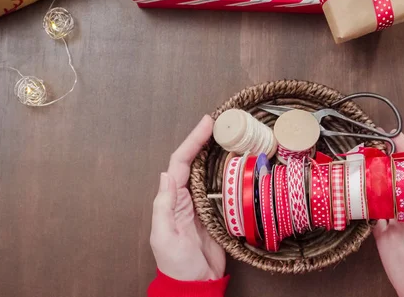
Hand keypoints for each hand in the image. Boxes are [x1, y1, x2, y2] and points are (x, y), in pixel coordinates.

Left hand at [150, 115, 225, 280]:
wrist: (196, 284)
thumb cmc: (176, 264)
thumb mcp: (163, 235)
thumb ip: (164, 205)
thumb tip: (166, 174)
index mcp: (172, 199)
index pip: (180, 162)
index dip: (192, 141)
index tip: (207, 124)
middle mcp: (187, 197)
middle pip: (195, 161)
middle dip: (206, 140)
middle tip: (223, 122)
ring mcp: (203, 204)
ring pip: (210, 172)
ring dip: (218, 153)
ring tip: (232, 135)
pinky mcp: (218, 213)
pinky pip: (224, 188)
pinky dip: (230, 173)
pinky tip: (240, 163)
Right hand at [374, 133, 403, 296]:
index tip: (400, 140)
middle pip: (399, 182)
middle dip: (388, 163)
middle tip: (375, 147)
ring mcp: (397, 225)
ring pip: (383, 196)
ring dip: (374, 180)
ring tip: (363, 164)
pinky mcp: (382, 238)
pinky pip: (372, 217)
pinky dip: (365, 205)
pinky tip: (359, 193)